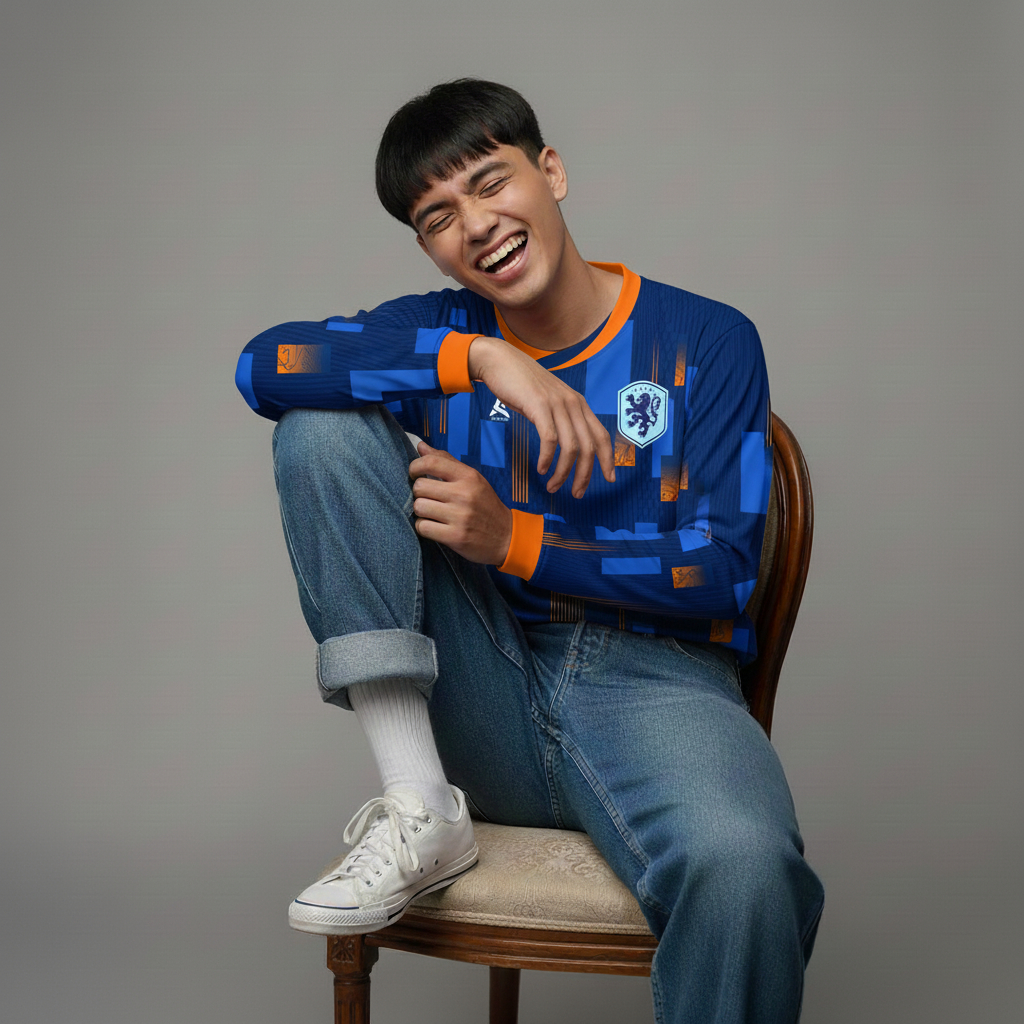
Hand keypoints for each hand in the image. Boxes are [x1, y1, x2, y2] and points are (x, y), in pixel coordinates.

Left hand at [409, 443, 512, 564]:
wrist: (506, 537)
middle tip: (429, 498)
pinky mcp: (455, 537)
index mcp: (468, 477)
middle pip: (420, 487)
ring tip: (432, 513)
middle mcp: (464, 494)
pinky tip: (433, 526)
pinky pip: (422, 527)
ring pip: (419, 507)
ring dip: (421, 511)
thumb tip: (421, 446)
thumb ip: (446, 462)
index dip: (415, 467)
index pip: (431, 462)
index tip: (415, 474)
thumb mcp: (472, 479)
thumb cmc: (485, 505)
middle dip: (419, 493)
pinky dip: (424, 527)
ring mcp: (459, 517)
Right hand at [468, 337, 614, 497]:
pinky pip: (549, 439)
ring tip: (553, 486)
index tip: (609, 479)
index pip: (602, 435)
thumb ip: (562, 418)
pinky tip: (541, 469)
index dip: (608, 459)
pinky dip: (547, 459)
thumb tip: (569, 445)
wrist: (501, 361)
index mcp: (579, 404)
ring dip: (563, 472)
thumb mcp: (550, 401)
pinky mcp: (539, 405)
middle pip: (589, 447)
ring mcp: (557, 404)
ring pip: (570, 447)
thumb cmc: (523, 385)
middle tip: (576, 493)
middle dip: (585, 475)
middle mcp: (573, 403)